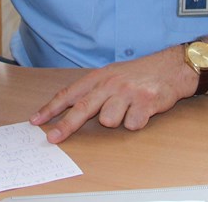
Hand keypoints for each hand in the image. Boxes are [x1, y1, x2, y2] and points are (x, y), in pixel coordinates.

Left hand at [30, 48, 195, 142]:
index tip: (37, 121)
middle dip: (65, 126)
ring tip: (127, 110)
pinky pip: (131, 124)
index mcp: (99, 77)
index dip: (51, 108)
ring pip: (109, 120)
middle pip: (82, 109)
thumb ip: (93, 90)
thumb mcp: (111, 75)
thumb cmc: (137, 74)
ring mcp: (127, 93)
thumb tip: (70, 108)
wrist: (170, 68)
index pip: (69, 94)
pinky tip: (142, 112)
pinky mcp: (145, 103)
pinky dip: (135, 122)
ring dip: (116, 120)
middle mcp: (111, 84)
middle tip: (52, 139)